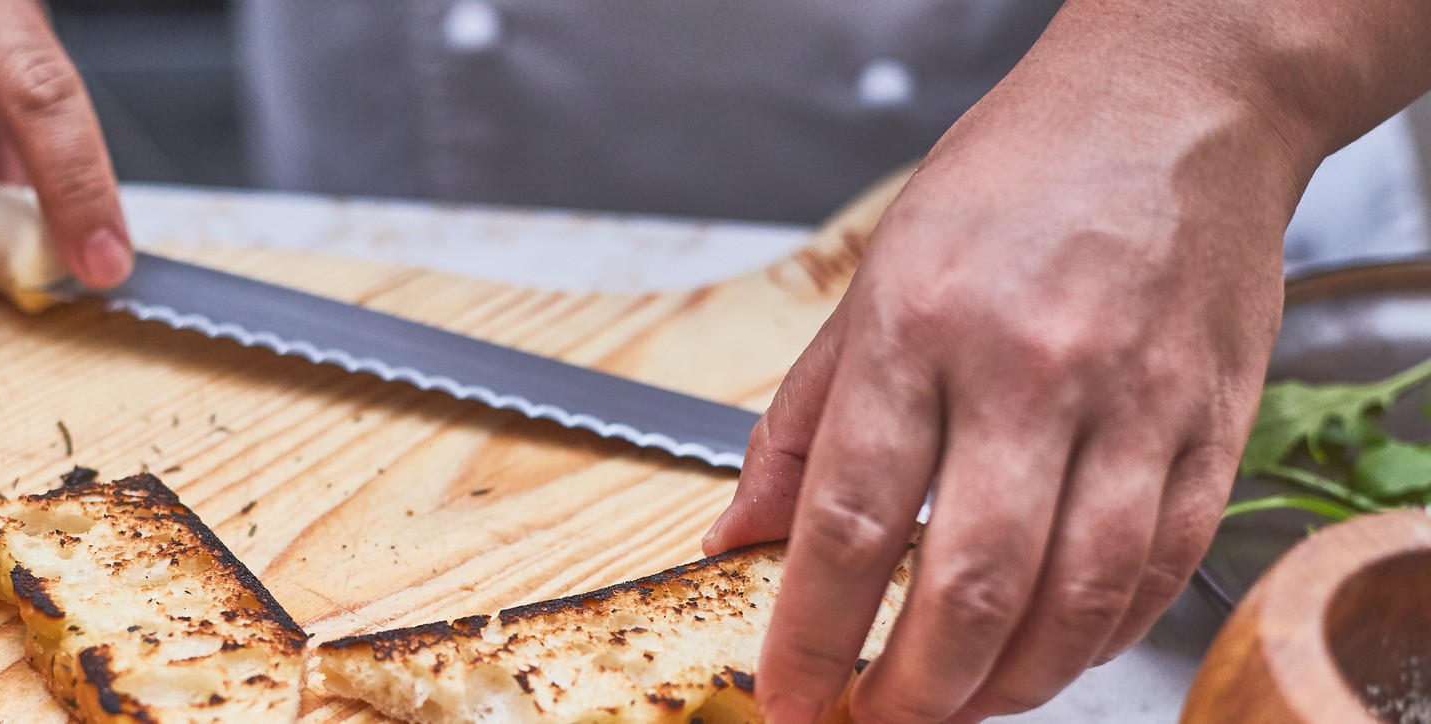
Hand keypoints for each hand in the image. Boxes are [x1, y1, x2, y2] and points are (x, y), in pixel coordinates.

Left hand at [702, 27, 1319, 722]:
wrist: (1170, 106)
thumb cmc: (1006, 186)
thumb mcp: (870, 282)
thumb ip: (800, 425)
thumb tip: (734, 539)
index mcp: (917, 328)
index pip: (848, 519)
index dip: (808, 634)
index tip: (787, 699)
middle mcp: (1028, 369)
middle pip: (967, 582)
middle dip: (911, 691)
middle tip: (874, 723)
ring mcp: (1134, 400)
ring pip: (1075, 597)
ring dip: (1010, 686)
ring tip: (959, 708)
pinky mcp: (1215, 422)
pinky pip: (1162, 566)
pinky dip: (1103, 636)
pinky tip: (1057, 654)